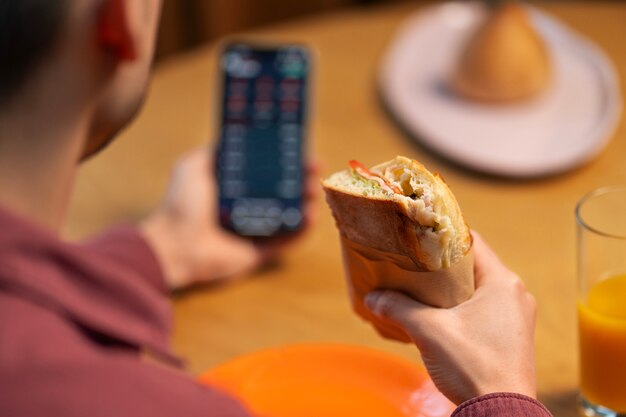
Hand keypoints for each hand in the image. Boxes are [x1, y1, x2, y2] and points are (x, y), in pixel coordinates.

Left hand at [140, 147, 317, 289]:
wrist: (174, 244)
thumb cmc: (180, 204)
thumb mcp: (193, 166)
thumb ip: (213, 151)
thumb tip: (233, 133)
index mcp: (235, 187)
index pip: (267, 169)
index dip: (285, 158)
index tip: (300, 147)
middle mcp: (248, 207)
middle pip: (284, 189)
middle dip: (302, 177)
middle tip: (314, 167)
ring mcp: (256, 230)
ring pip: (290, 213)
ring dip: (306, 200)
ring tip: (313, 189)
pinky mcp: (260, 252)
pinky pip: (287, 241)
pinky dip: (302, 230)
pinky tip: (311, 216)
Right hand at [365, 232, 536, 404]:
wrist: (500, 415)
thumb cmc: (472, 366)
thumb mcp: (429, 331)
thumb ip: (399, 308)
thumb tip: (372, 297)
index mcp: (503, 282)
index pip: (471, 242)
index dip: (442, 236)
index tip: (418, 238)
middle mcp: (515, 294)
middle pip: (473, 267)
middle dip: (441, 266)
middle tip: (413, 265)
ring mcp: (516, 318)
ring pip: (477, 291)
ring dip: (450, 290)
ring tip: (420, 291)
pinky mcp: (512, 338)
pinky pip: (483, 311)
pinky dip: (461, 310)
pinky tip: (438, 319)